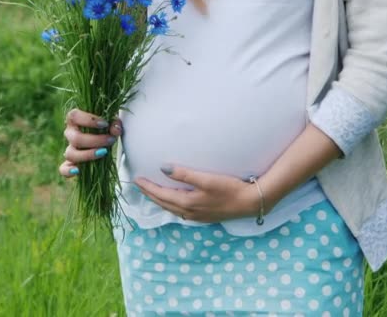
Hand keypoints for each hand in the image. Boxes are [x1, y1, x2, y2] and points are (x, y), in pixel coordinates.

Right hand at [58, 108, 122, 177]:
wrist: (104, 140)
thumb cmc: (105, 127)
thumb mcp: (111, 122)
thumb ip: (114, 124)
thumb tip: (115, 130)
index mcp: (75, 120)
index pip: (74, 116)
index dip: (88, 120)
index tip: (105, 124)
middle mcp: (70, 134)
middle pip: (75, 138)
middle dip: (95, 140)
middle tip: (111, 140)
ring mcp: (69, 149)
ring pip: (70, 154)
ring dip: (88, 154)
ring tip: (104, 152)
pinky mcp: (71, 163)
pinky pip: (63, 169)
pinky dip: (68, 171)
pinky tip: (77, 171)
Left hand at [133, 164, 267, 222]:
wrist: (250, 202)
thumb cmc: (229, 188)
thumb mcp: (206, 179)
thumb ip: (184, 174)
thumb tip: (163, 169)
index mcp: (187, 203)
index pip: (160, 195)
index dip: (147, 187)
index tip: (136, 180)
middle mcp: (189, 212)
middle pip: (163, 203)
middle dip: (150, 194)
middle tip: (139, 186)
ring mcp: (196, 216)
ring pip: (171, 208)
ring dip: (160, 200)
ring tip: (152, 193)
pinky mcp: (204, 216)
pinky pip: (180, 211)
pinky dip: (171, 205)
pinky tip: (173, 201)